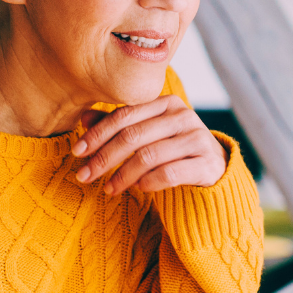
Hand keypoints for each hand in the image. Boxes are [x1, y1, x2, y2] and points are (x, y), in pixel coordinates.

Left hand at [72, 95, 226, 194]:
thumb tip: (84, 119)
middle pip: (133, 136)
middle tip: (84, 176)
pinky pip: (170, 173)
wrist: (215, 169)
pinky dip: (148, 182)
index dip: (97, 134)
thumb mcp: (147, 135)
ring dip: (122, 175)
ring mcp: (197, 138)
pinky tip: (138, 189)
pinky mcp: (207, 163)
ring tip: (108, 189)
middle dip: (104, 157)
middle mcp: (183, 116)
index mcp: (166, 103)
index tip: (77, 152)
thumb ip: (119, 126)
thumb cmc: (174, 150)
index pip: (124, 115)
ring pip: (148, 156)